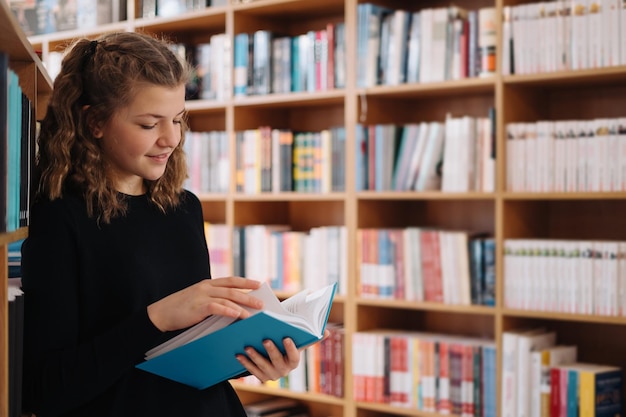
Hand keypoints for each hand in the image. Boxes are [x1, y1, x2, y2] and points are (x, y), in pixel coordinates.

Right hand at [147, 277, 262, 331]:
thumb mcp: (198, 300)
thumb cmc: (180, 309)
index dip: (245, 282)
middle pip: (232, 289)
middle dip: (249, 295)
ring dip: (242, 306)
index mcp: (207, 284)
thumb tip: (233, 309)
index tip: (258, 284)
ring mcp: (202, 296)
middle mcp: (206, 287)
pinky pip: (216, 307)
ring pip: (227, 299)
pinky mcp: (197, 307)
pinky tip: (237, 314)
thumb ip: (213, 301)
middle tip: (261, 303)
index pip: (230, 280)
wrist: (160, 314)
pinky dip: (228, 310)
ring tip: (253, 313)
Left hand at [235, 338, 300, 382]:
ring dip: (255, 356)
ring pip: (263, 366)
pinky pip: (252, 370)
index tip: (286, 338)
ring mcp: (273, 375)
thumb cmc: (281, 344)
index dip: (291, 348)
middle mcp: (284, 370)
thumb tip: (280, 322)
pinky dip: (245, 362)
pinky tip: (238, 355)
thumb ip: (287, 333)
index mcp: (293, 361)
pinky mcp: (262, 377)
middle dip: (271, 350)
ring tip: (247, 347)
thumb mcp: (286, 340)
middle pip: (277, 361)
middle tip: (265, 340)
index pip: (294, 356)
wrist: (275, 358)